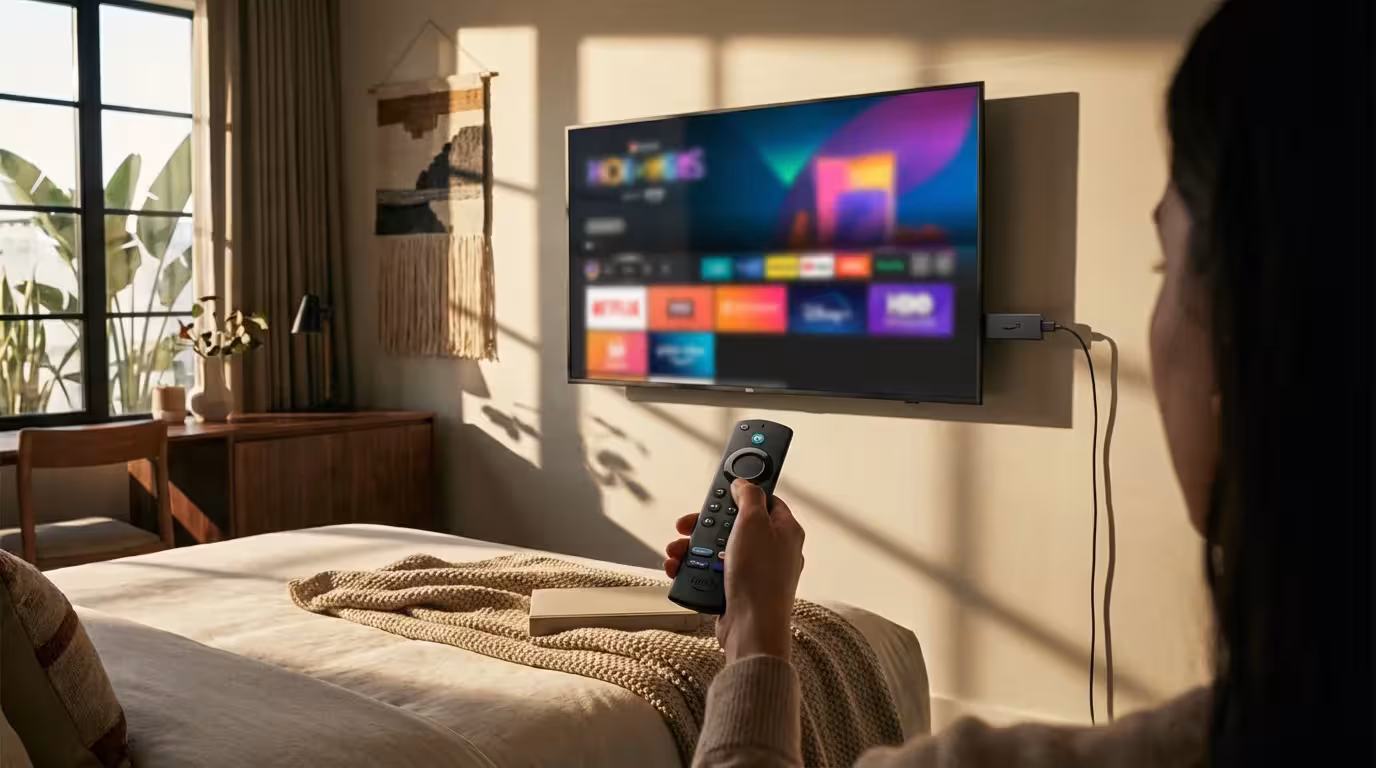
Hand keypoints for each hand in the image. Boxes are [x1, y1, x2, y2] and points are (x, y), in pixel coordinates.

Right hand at [663, 479, 804, 661]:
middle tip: (687, 526)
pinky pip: (713, 573)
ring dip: (693, 549)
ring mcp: (754, 572)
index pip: (764, 502)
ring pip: (718, 550)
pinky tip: (679, 570)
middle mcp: (772, 551)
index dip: (739, 495)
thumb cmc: (760, 577)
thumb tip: (744, 483)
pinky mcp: (737, 591)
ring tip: (676, 553)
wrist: (752, 628)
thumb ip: (749, 497)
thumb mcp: (753, 522)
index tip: (719, 493)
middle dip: (705, 526)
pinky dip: (694, 570)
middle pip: (734, 526)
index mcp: (785, 531)